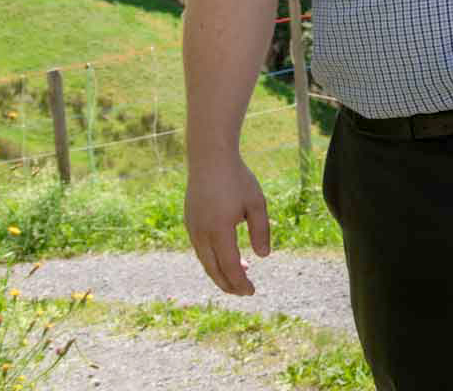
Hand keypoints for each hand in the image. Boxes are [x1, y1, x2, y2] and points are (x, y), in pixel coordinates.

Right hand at [185, 154, 270, 295]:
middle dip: (229, 284)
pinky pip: (201, 249)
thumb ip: (261, 230)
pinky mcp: (190, 223)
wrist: (210, 159)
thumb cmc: (237, 179)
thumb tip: (263, 257)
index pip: (229, 266)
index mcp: (219, 231)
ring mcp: (192, 229)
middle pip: (213, 269)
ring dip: (221, 272)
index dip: (240, 282)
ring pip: (205, 261)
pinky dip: (213, 259)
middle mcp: (201, 234)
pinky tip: (228, 257)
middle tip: (244, 292)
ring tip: (241, 276)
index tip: (252, 292)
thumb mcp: (256, 203)